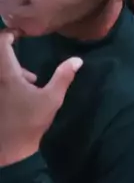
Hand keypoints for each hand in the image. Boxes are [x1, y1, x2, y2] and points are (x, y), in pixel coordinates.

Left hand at [0, 31, 82, 165]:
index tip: (22, 34)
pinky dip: (8, 80)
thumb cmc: (28, 123)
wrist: (6, 149)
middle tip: (28, 57)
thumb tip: (77, 59)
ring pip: (1, 69)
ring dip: (11, 69)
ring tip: (31, 81)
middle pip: (0, 54)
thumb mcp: (51, 99)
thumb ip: (63, 77)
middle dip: (11, 53)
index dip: (10, 33)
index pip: (2, 41)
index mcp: (6, 72)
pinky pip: (1, 81)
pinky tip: (21, 96)